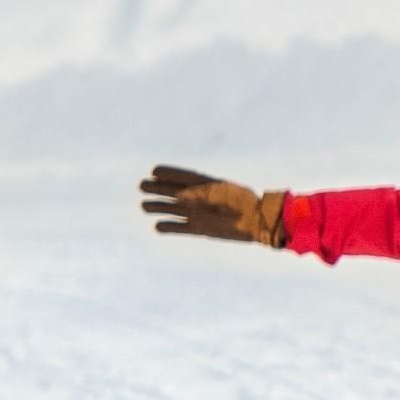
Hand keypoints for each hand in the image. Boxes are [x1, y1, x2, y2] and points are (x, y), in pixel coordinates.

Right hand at [140, 165, 287, 246]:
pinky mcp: (198, 228)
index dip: (169, 173)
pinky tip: (157, 226)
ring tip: (144, 205)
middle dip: (157, 188)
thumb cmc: (241, 204)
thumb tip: (177, 196)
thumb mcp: (222, 194)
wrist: (257, 222)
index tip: (154, 171)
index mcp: (206, 185)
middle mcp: (199, 198)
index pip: (183, 177)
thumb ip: (200, 193)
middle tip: (142, 186)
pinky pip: (178, 228)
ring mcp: (197, 213)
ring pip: (172, 209)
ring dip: (158, 207)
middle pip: (173, 191)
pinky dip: (168, 227)